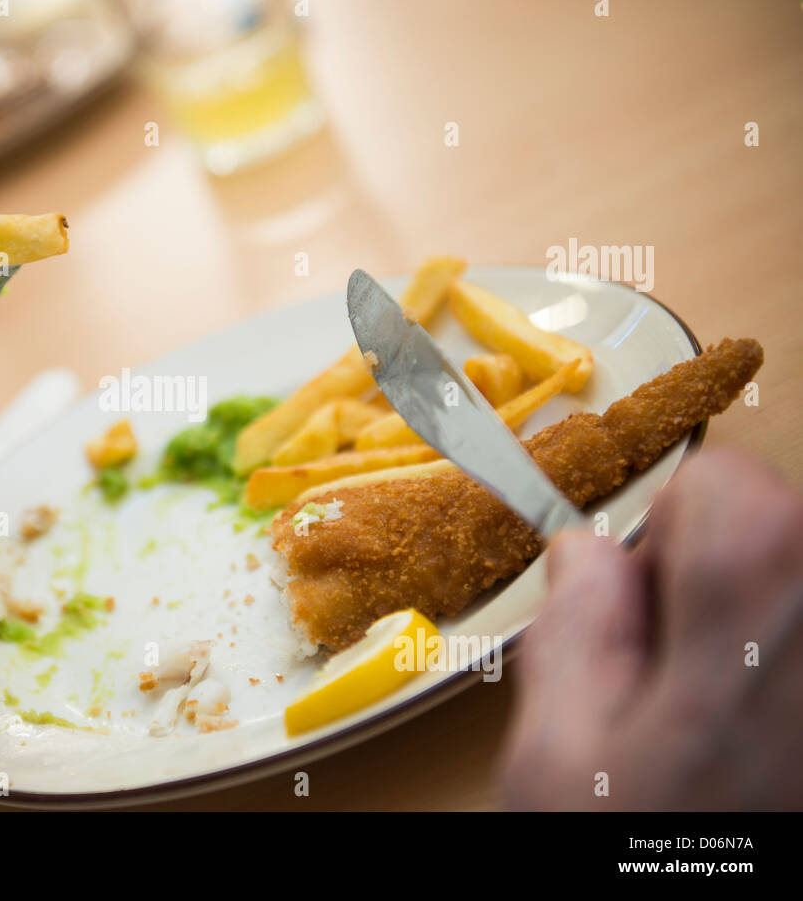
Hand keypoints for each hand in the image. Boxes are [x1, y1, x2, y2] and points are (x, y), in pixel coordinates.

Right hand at [500, 448, 802, 809]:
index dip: (667, 541)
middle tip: (684, 695)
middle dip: (717, 592)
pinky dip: (781, 684)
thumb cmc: (654, 859)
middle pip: (779, 536)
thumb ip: (572, 623)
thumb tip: (586, 557)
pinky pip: (802, 655)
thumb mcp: (561, 751)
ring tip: (730, 739)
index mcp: (758, 597)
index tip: (650, 614)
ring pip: (797, 600)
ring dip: (756, 645)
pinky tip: (764, 753)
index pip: (722, 479)